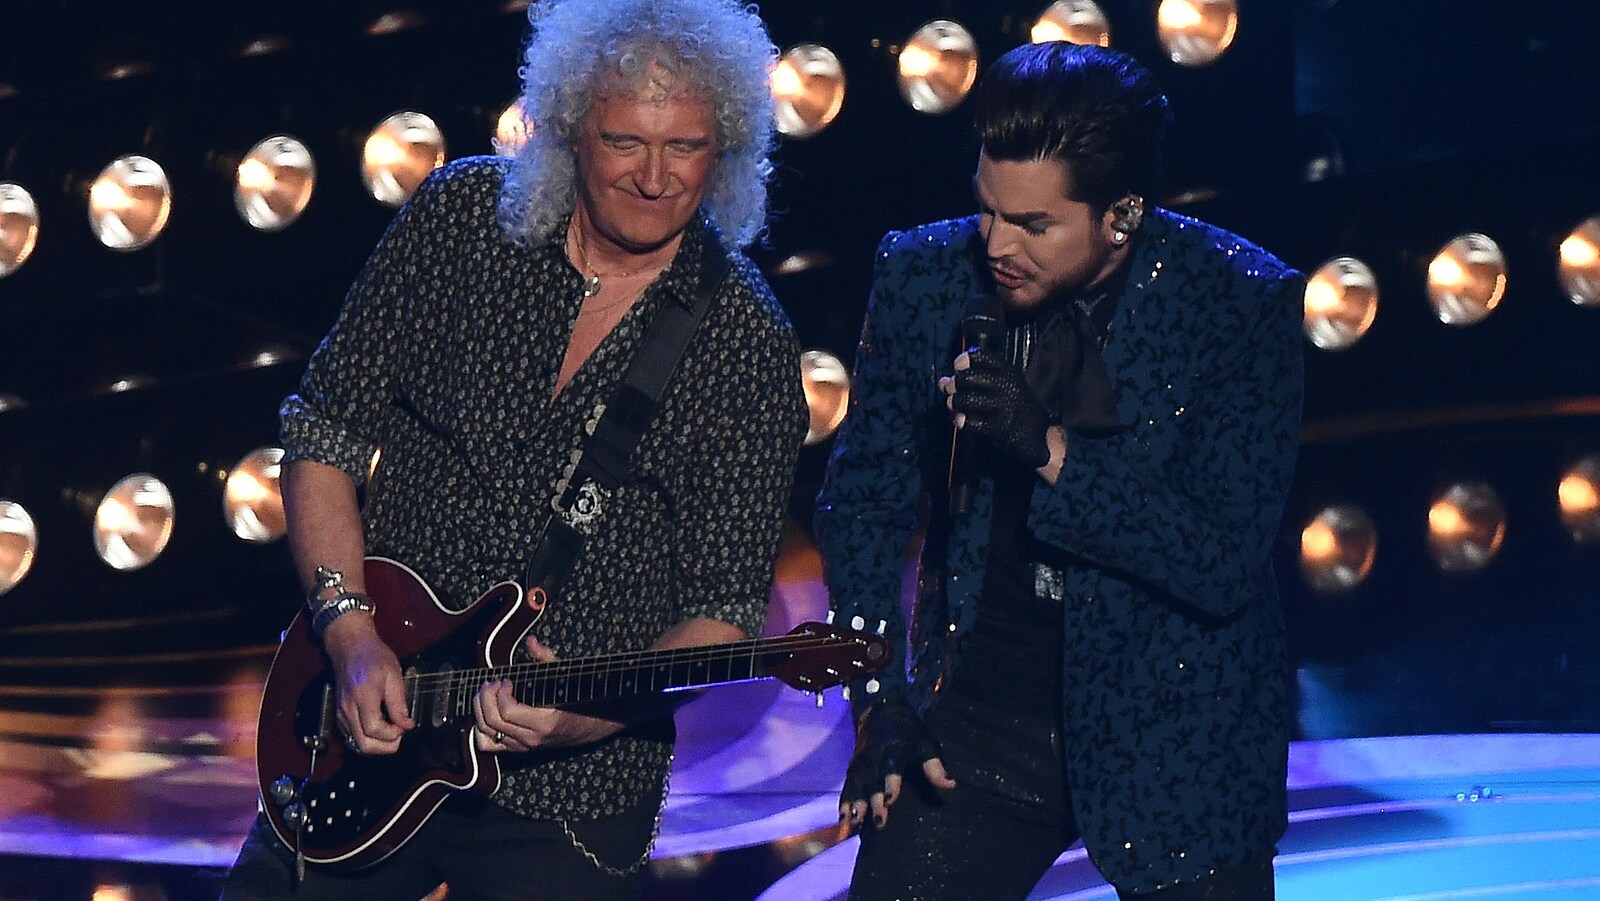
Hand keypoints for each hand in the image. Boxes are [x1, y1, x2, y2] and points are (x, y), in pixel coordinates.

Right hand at [324, 614, 414, 754]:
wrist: (350, 646)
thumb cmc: (373, 657)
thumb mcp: (394, 675)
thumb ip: (399, 703)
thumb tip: (406, 725)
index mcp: (363, 697)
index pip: (374, 730)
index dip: (393, 734)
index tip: (405, 726)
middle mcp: (347, 709)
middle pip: (363, 744)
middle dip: (385, 747)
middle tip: (400, 735)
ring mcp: (341, 713)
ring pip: (356, 744)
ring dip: (376, 744)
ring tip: (391, 730)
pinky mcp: (339, 714)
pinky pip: (352, 736)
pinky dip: (367, 738)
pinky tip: (380, 727)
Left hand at [472, 635, 625, 752]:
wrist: (591, 726)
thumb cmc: (578, 700)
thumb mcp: (564, 677)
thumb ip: (545, 659)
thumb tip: (531, 642)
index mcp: (544, 722)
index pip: (508, 711)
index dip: (500, 693)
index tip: (506, 680)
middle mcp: (531, 739)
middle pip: (493, 721)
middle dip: (486, 697)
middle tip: (491, 683)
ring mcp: (522, 746)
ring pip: (486, 733)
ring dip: (480, 710)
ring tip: (486, 694)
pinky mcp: (516, 749)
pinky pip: (487, 745)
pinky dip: (480, 730)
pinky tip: (486, 713)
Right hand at [839, 695, 955, 831]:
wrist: (882, 712)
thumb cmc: (909, 732)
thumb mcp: (925, 744)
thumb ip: (934, 766)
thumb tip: (951, 785)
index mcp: (894, 748)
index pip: (891, 767)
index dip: (890, 783)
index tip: (891, 800)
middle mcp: (874, 756)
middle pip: (873, 781)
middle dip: (874, 801)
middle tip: (879, 821)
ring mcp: (861, 763)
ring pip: (857, 785)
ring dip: (854, 805)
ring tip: (854, 825)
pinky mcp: (853, 769)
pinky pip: (847, 787)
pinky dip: (843, 804)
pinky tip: (842, 821)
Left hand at [950, 351, 1050, 467]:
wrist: (1042, 437)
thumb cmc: (1017, 410)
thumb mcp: (1001, 390)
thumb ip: (973, 383)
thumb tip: (943, 381)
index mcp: (1008, 371)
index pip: (981, 356)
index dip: (964, 360)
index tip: (958, 368)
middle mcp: (1007, 384)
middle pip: (968, 377)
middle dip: (955, 385)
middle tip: (953, 393)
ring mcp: (1004, 405)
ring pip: (966, 399)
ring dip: (955, 404)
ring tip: (955, 408)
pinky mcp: (1001, 426)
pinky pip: (972, 421)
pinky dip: (961, 421)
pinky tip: (960, 421)